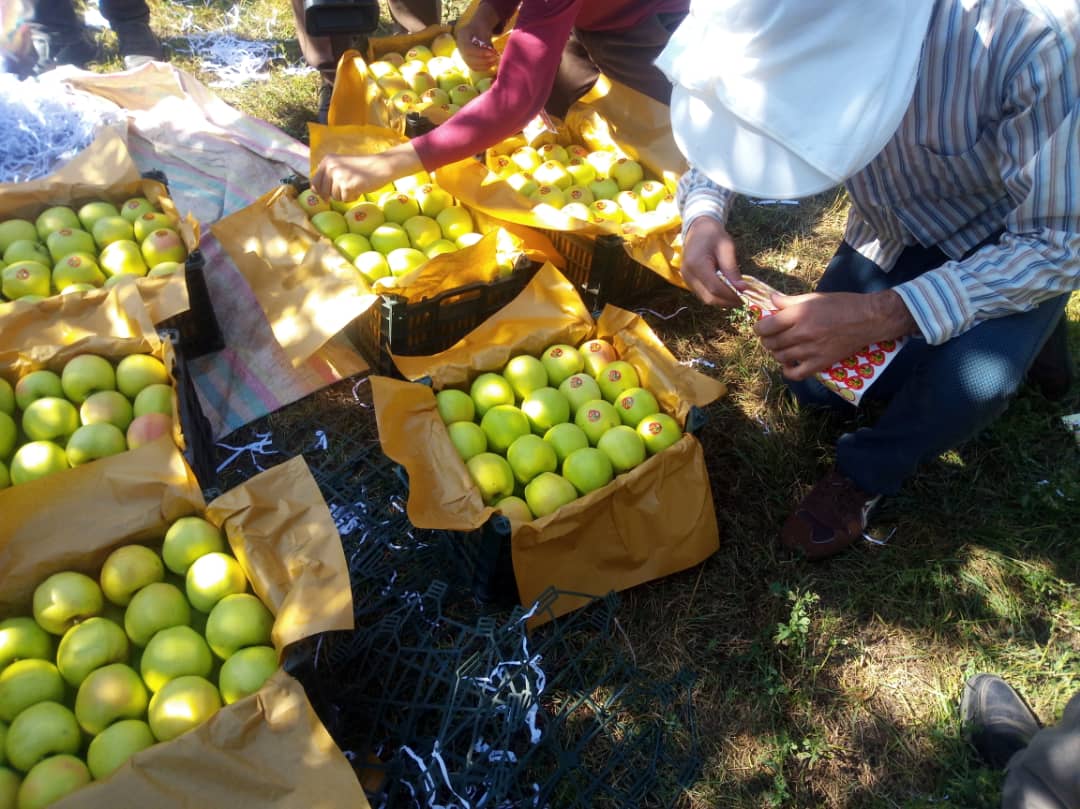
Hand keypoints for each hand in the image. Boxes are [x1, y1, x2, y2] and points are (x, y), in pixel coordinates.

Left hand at [311, 143, 422, 201]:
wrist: (380, 166)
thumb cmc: (362, 168)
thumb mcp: (341, 165)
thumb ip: (328, 175)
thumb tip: (314, 191)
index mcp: (327, 160)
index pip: (314, 182)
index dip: (320, 192)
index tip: (326, 196)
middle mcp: (330, 166)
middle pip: (324, 192)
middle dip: (334, 194)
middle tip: (347, 188)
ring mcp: (338, 175)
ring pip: (335, 197)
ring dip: (345, 195)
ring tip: (355, 185)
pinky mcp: (347, 185)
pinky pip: (345, 199)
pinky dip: (353, 197)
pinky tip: (360, 188)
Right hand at [454, 4, 499, 71]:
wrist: (475, 30)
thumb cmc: (480, 28)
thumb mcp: (483, 29)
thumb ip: (486, 40)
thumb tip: (492, 52)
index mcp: (462, 36)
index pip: (468, 48)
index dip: (479, 52)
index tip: (491, 53)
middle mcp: (460, 47)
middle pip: (469, 59)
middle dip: (484, 60)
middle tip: (495, 57)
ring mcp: (463, 56)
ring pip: (473, 65)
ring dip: (485, 64)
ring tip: (496, 60)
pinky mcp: (468, 62)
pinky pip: (475, 68)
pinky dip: (484, 67)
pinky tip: (492, 63)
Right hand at [680, 216, 744, 306]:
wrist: (697, 229)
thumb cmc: (713, 234)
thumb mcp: (726, 247)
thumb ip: (732, 269)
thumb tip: (742, 289)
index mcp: (697, 264)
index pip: (715, 288)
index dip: (731, 295)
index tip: (746, 296)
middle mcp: (688, 275)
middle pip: (709, 298)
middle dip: (727, 301)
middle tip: (743, 299)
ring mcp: (686, 280)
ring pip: (705, 299)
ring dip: (722, 301)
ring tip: (736, 295)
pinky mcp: (688, 282)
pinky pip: (703, 294)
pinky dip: (715, 296)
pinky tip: (726, 291)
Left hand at [754, 289, 915, 378]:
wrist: (868, 319)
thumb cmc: (842, 304)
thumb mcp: (814, 297)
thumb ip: (790, 301)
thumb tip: (771, 299)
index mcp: (799, 314)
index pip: (766, 326)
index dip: (759, 327)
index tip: (761, 327)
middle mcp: (802, 333)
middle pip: (771, 343)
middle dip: (767, 340)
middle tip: (771, 336)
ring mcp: (811, 350)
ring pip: (780, 357)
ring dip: (776, 353)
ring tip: (781, 347)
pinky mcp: (820, 363)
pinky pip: (796, 374)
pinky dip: (788, 370)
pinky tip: (789, 363)